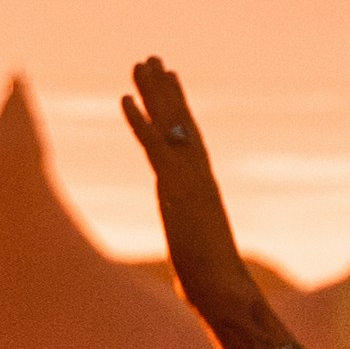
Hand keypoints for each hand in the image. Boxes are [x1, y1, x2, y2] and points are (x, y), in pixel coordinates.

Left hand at [118, 59, 272, 335]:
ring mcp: (189, 179)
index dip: (178, 108)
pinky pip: (154, 147)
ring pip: (168, 126)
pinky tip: (125, 98)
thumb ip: (191, 237)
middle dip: (165, 90)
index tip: (170, 81)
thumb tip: (191, 249)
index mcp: (203, 186)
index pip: (189, 138)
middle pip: (179, 122)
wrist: (224, 289)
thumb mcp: (197, 250)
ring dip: (153, 93)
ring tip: (141, 63)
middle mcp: (199, 175)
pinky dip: (140, 121)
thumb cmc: (214, 281)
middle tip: (153, 59)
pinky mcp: (175, 189)